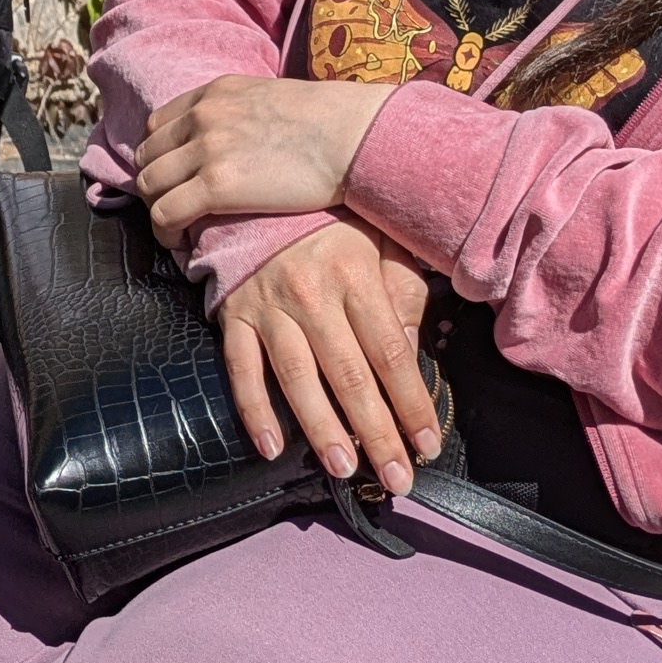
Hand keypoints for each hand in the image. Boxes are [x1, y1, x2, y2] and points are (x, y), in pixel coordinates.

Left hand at [136, 74, 398, 242]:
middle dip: (155, 185)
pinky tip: (181, 243)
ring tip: (177, 230)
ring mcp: (206, 148)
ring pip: (149, 185)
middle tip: (174, 209)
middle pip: (147, 155)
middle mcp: (203, 115)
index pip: (158, 125)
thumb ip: (242, 115)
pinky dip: (165, 232)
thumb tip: (239, 142)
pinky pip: (165, 213)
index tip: (174, 180)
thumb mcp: (272, 100)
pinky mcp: (216, 185)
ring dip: (157, 210)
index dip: (161, 156)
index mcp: (216, 93)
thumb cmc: (331, 126)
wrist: (355, 136)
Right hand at [217, 226, 442, 497]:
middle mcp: (312, 295)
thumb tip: (409, 348)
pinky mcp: (234, 315)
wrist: (259, 185)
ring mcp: (269, 308)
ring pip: (298, 379)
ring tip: (345, 469)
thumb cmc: (331, 220)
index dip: (411, 403)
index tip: (427, 443)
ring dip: (322, 430)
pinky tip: (271, 446)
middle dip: (377, 432)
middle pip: (350, 376)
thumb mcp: (380, 237)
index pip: (391, 352)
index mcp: (355, 275)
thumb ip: (401, 289)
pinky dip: (254, 410)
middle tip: (397, 477)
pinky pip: (242, 369)